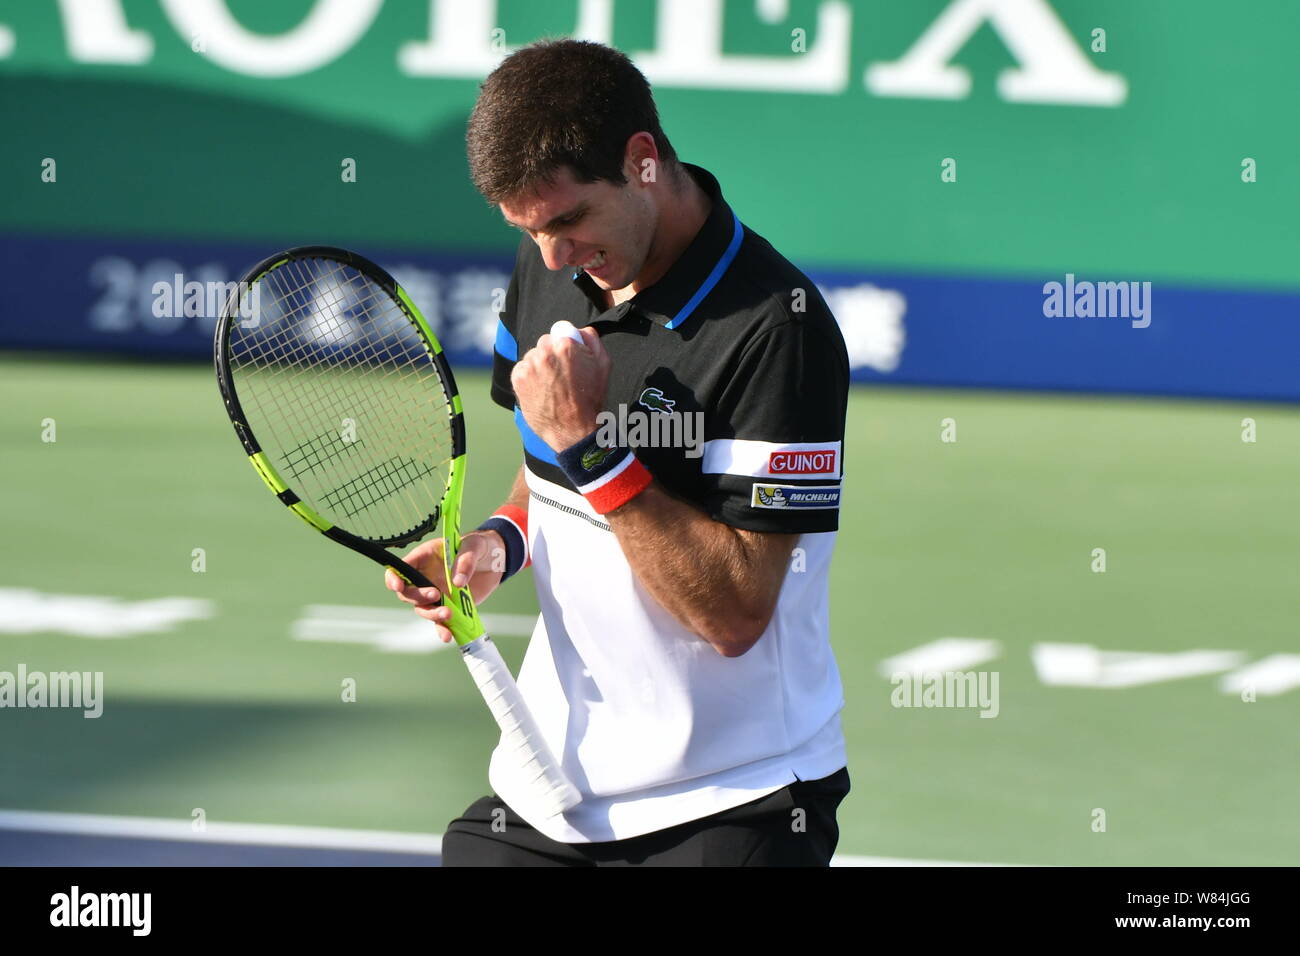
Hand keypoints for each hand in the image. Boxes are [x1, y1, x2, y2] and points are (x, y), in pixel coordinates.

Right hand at [383, 531, 505, 642]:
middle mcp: (425, 578)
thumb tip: (458, 582)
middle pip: (408, 593)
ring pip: (423, 609)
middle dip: (418, 596)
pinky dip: (442, 629)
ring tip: (448, 614)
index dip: (394, 577)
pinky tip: (447, 636)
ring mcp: (436, 594)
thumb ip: (466, 560)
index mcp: (425, 557)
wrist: (494, 563)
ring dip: (432, 614)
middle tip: (436, 594)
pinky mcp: (448, 607)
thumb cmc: (479, 547)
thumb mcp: (475, 545)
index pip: (401, 568)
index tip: (398, 585)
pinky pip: (440, 621)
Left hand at [511, 324, 609, 449]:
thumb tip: (580, 330)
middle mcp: (545, 352)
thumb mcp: (603, 365)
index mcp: (566, 346)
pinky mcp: (517, 378)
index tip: (569, 356)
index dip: (566, 343)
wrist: (572, 431)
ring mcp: (529, 366)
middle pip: (546, 341)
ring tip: (551, 384)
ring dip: (540, 364)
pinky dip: (529, 376)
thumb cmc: (590, 400)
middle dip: (552, 352)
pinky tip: (541, 389)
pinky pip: (522, 367)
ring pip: (533, 354)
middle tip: (561, 373)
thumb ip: (592, 340)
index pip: (561, 330)